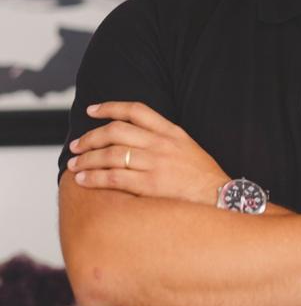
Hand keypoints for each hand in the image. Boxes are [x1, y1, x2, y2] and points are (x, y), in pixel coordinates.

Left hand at [67, 101, 228, 205]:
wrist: (220, 198)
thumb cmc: (203, 176)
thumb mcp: (188, 147)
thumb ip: (164, 139)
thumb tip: (136, 138)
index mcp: (171, 131)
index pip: (136, 110)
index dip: (110, 107)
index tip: (92, 110)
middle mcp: (161, 143)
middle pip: (116, 131)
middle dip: (91, 136)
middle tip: (76, 145)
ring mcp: (155, 163)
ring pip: (111, 154)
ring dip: (87, 158)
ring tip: (74, 164)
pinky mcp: (150, 185)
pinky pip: (114, 177)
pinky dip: (94, 177)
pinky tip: (83, 179)